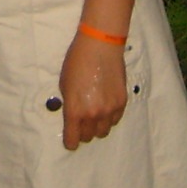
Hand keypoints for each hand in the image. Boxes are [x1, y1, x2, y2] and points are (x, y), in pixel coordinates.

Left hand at [58, 33, 128, 150]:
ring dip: (97, 126)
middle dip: (83, 132)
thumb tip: (73, 117)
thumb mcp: (64, 85)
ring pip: (103, 132)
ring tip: (94, 114)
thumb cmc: (77, 61)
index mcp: (75, 110)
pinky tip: (105, 106)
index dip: (70, 141)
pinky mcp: (122, 103)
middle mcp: (93, 114)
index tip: (70, 139)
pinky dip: (109, 118)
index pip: (73, 140)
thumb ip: (69, 105)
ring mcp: (109, 110)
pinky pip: (115, 120)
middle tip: (81, 121)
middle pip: (88, 138)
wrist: (100, 46)